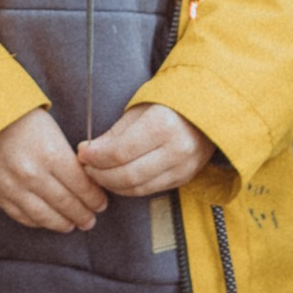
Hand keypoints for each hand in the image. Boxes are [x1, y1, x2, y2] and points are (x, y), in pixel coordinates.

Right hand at [0, 107, 102, 231]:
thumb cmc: (23, 120)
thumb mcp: (53, 132)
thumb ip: (68, 159)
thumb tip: (86, 182)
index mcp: (51, 155)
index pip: (81, 186)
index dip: (94, 199)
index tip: (101, 204)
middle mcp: (32, 174)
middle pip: (65, 203)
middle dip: (82, 214)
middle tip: (90, 220)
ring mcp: (13, 186)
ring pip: (44, 215)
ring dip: (62, 223)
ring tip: (71, 225)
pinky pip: (21, 215)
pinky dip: (37, 222)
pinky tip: (46, 221)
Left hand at [77, 103, 213, 200]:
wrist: (210, 108)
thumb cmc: (170, 103)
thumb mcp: (140, 108)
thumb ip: (115, 133)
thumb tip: (89, 152)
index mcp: (163, 125)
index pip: (120, 151)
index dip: (95, 157)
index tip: (82, 153)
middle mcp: (176, 149)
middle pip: (128, 175)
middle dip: (100, 174)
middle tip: (86, 167)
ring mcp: (184, 167)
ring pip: (138, 188)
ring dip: (113, 185)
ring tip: (98, 174)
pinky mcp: (185, 178)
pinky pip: (151, 190)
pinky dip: (130, 188)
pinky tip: (117, 179)